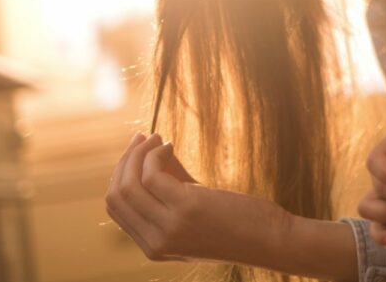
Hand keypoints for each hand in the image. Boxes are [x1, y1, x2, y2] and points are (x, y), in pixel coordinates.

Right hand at [105, 132, 290, 262]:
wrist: (269, 240)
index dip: (120, 176)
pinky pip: (153, 175)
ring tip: (158, 137)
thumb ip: (172, 182)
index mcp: (153, 247)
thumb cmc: (237, 220)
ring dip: (139, 153)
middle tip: (143, 138)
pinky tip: (170, 145)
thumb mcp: (194, 204)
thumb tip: (154, 149)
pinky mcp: (185, 209)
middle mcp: (155, 242)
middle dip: (125, 161)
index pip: (117, 209)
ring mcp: (168, 228)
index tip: (135, 151)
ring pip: (129, 185)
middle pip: (116, 196)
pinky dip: (156, 154)